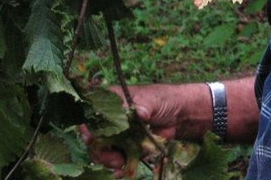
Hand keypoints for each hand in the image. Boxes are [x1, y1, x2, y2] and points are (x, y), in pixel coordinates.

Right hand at [82, 84, 209, 176]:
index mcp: (113, 100)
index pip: (92, 113)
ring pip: (102, 150)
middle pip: (93, 136)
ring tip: (119, 164)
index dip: (88, 127)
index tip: (92, 138)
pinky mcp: (127, 146)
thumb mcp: (153, 100)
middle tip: (112, 157)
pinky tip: (122, 171)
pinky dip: (118, 166)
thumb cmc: (165, 100)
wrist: (181, 115)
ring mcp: (118, 133)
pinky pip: (117, 158)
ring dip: (108, 160)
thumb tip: (139, 113)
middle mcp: (111, 118)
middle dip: (99, 149)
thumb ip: (144, 106)